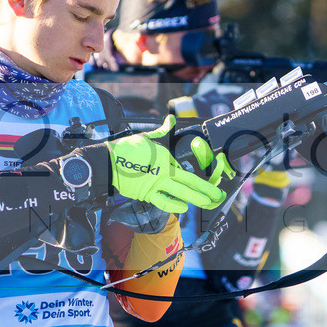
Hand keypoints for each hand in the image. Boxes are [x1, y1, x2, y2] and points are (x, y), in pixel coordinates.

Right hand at [99, 116, 227, 213]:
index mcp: (166, 157)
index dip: (197, 177)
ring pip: (182, 193)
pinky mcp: (147, 193)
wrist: (108, 162)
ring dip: (197, 198)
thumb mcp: (147, 137)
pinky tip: (185, 207)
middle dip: (207, 189)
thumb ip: (163, 131)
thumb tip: (171, 119)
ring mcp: (156, 183)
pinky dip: (175, 205)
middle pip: (191, 182)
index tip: (207, 182)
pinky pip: (164, 201)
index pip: (185, 169)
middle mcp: (164, 171)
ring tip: (209, 202)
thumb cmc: (126, 149)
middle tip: (219, 194)